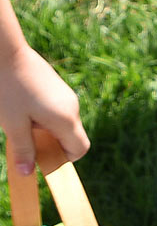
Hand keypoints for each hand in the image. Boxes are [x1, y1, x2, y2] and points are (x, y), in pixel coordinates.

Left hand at [0, 44, 89, 175]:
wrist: (5, 52)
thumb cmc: (8, 89)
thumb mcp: (13, 124)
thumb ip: (23, 150)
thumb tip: (27, 173)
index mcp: (66, 118)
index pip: (80, 149)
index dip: (63, 160)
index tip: (40, 158)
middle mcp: (72, 106)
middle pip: (71, 137)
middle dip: (50, 145)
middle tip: (24, 140)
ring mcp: (65, 94)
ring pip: (62, 123)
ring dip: (45, 130)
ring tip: (20, 120)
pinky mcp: (57, 86)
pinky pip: (57, 110)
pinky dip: (43, 117)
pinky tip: (21, 107)